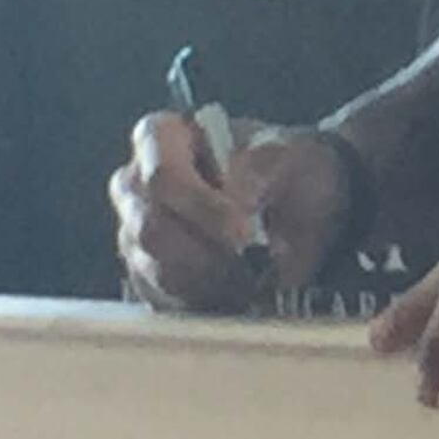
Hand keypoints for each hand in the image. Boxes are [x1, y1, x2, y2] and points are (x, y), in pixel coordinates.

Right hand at [110, 113, 344, 311]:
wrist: (304, 202)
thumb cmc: (288, 167)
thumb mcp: (287, 156)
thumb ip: (258, 171)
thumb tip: (236, 202)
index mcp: (162, 137)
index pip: (161, 175)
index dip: (201, 207)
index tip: (245, 231)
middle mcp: (135, 184)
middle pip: (149, 229)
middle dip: (207, 253)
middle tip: (253, 262)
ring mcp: (135, 231)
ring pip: (154, 269)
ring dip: (210, 281)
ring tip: (253, 276)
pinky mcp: (146, 274)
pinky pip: (162, 299)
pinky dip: (204, 301)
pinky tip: (238, 290)